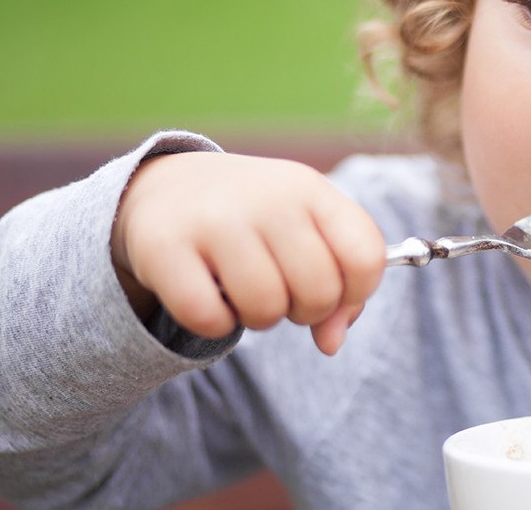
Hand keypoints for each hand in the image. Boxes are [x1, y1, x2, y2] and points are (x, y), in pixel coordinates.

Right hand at [110, 152, 385, 355]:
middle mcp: (267, 198)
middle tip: (281, 291)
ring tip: (244, 291)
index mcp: (310, 189)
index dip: (355, 293)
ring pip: (266, 310)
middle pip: (319, 292)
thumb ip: (339, 285)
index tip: (332, 291)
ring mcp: (215, 220)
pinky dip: (214, 323)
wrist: (166, 187)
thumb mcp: (306, 230)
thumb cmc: (254, 221)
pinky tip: (207, 295)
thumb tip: (332, 342)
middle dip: (305, 310)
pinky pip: (209, 319)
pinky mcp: (164, 247)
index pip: (365, 258)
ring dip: (259, 318)